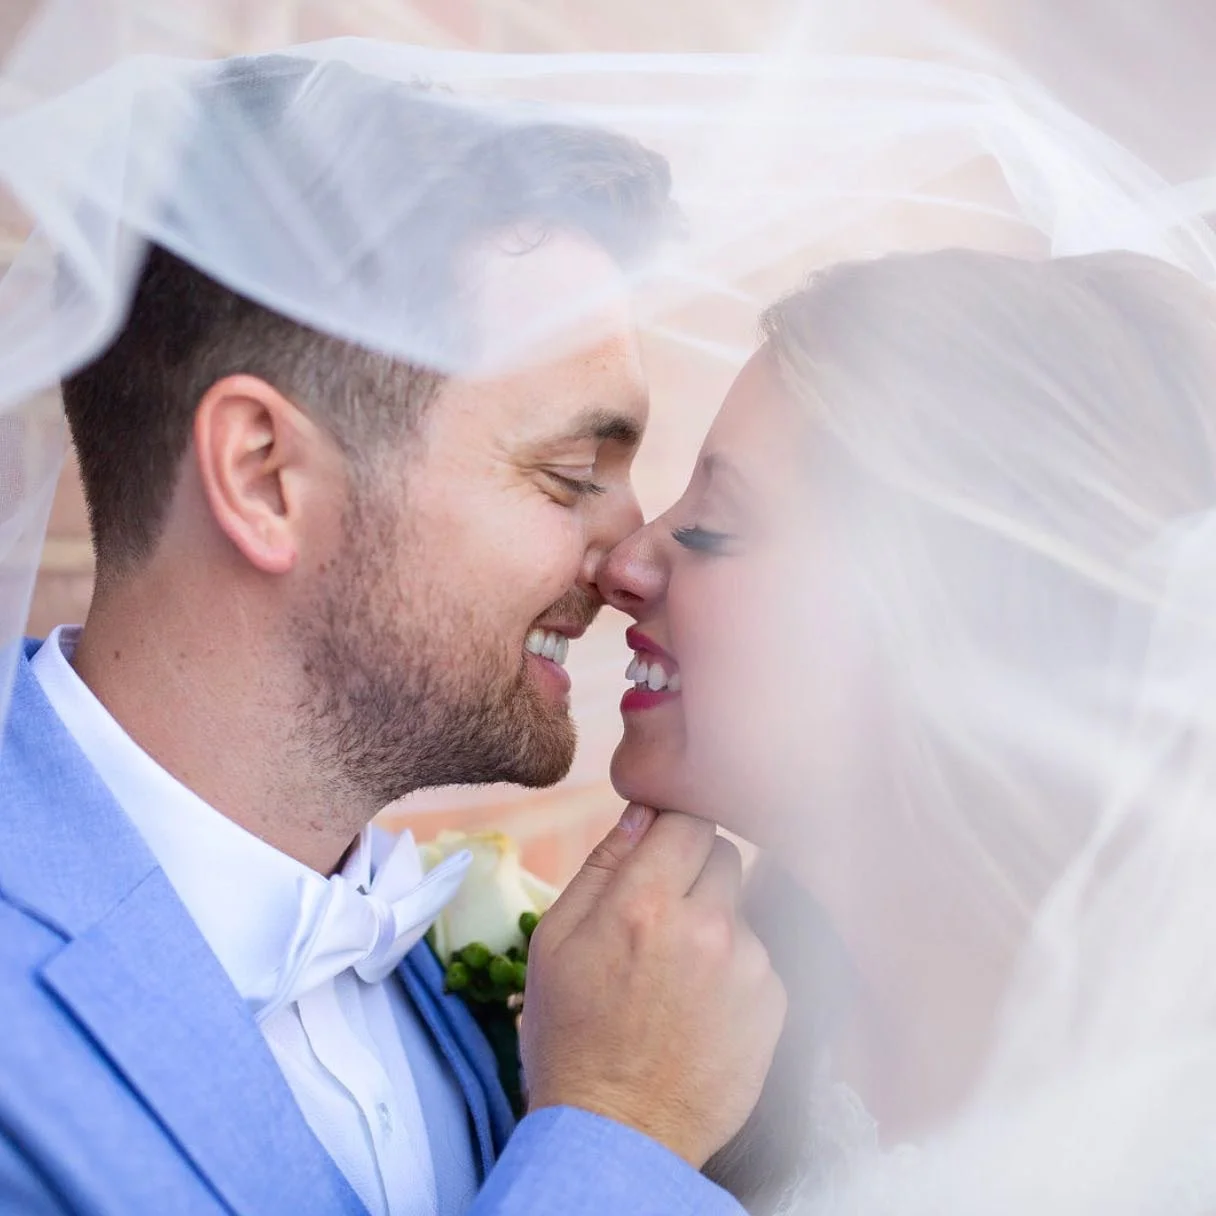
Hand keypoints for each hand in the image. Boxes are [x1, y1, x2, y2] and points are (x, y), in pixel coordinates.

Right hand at [520, 804, 786, 1167]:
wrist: (618, 1134)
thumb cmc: (572, 1035)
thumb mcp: (555, 941)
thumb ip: (602, 865)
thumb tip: (642, 812)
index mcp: (644, 902)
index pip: (688, 819)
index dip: (671, 832)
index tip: (658, 853)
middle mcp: (706, 925)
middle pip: (722, 854)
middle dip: (693, 872)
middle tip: (660, 917)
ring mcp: (747, 966)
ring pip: (740, 908)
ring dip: (714, 924)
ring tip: (677, 977)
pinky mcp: (774, 1004)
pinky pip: (758, 957)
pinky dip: (735, 970)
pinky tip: (702, 1007)